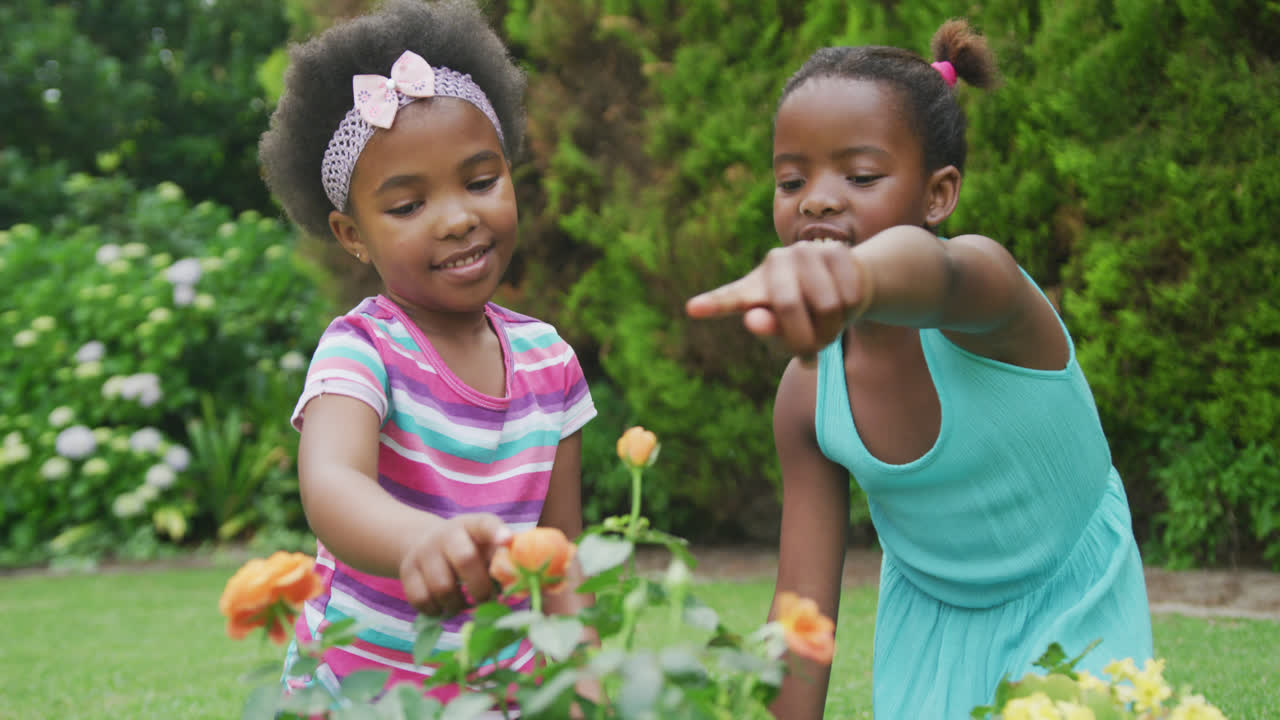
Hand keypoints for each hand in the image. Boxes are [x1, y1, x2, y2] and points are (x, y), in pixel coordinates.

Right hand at [399, 513, 513, 615]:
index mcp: (472, 525)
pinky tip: (444, 606)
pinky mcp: (407, 571)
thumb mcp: (485, 544)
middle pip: (465, 560)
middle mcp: (446, 534)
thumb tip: (520, 580)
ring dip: (458, 604)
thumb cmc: (469, 548)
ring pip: (442, 587)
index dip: (496, 532)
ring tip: (465, 604)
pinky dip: (436, 610)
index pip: (485, 524)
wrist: (426, 542)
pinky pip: (421, 599)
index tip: (507, 540)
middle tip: (487, 600)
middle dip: (481, 588)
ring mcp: (424, 551)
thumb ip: (502, 557)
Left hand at [685, 241, 872, 359]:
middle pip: (789, 308)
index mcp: (753, 287)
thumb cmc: (807, 316)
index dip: (713, 304)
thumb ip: (770, 331)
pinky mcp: (837, 251)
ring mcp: (805, 252)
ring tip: (829, 327)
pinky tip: (846, 306)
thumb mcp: (786, 332)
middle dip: (806, 339)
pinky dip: (851, 313)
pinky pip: (849, 296)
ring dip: (833, 330)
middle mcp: (774, 263)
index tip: (693, 309)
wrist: (847, 286)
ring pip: (826, 306)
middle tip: (811, 353)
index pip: (731, 298)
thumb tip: (755, 320)